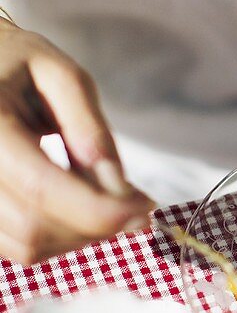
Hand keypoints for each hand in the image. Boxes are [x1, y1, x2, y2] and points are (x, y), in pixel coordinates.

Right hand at [0, 21, 153, 262]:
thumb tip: (116, 187)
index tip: (144, 209)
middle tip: (135, 204)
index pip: (40, 186)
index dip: (97, 209)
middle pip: (33, 227)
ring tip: (104, 200)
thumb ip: (89, 129)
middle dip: (95, 224)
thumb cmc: (17, 64)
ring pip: (26, 246)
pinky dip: (56, 238)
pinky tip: (75, 208)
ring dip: (78, 235)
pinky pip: (16, 247)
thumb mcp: (61, 76)